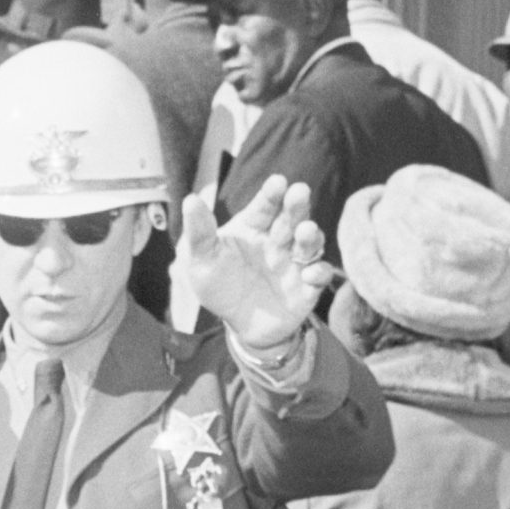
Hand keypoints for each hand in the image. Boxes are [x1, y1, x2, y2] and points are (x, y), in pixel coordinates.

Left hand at [178, 174, 334, 352]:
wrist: (239, 326)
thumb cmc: (220, 287)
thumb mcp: (202, 261)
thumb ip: (199, 233)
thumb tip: (190, 199)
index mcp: (254, 227)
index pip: (265, 205)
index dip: (271, 194)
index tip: (277, 182)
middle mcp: (278, 240)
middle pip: (291, 217)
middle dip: (296, 205)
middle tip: (299, 192)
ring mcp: (295, 262)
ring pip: (309, 243)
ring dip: (310, 236)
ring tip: (305, 231)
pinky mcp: (307, 287)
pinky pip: (319, 276)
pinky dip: (318, 273)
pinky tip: (309, 274)